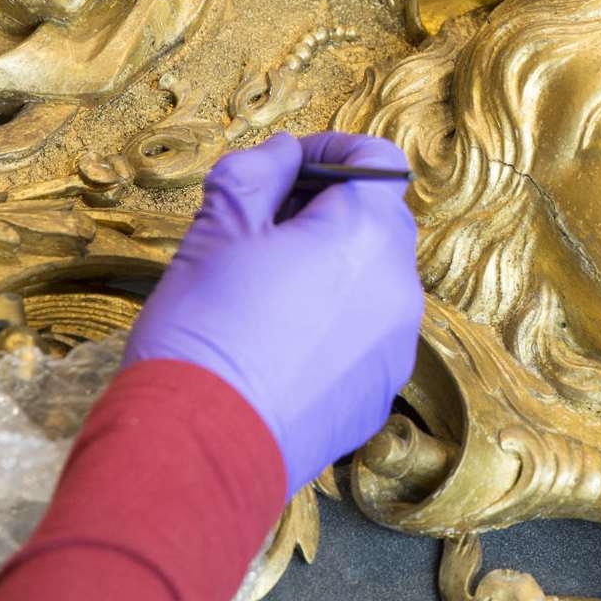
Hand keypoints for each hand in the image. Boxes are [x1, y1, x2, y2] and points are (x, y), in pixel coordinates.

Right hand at [124, 131, 424, 496]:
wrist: (201, 449)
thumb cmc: (204, 331)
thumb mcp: (216, 230)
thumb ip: (256, 173)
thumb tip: (282, 154)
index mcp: (367, 234)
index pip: (378, 161)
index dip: (330, 151)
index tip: (286, 168)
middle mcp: (399, 287)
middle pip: (379, 222)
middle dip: (328, 212)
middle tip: (262, 227)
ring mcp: (396, 345)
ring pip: (373, 282)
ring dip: (332, 270)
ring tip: (264, 291)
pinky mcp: (379, 393)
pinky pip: (365, 337)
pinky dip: (333, 325)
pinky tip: (277, 345)